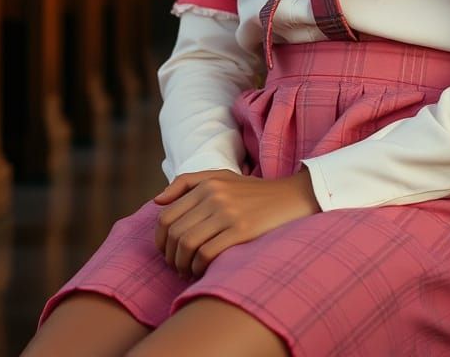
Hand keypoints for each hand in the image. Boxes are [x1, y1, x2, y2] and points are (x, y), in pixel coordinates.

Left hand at [153, 168, 319, 277]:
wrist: (292, 197)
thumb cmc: (254, 192)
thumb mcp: (222, 177)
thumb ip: (188, 183)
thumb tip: (157, 201)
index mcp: (206, 183)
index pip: (166, 216)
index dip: (160, 240)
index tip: (167, 252)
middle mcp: (214, 195)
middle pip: (174, 233)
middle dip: (169, 256)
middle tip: (176, 266)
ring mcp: (228, 212)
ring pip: (187, 244)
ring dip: (182, 264)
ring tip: (188, 271)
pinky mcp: (242, 230)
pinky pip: (207, 254)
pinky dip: (199, 267)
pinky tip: (204, 271)